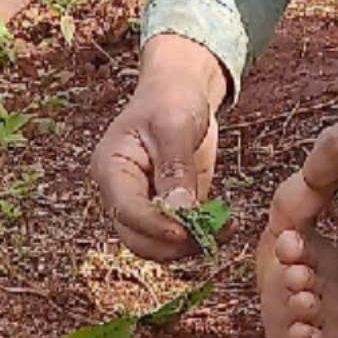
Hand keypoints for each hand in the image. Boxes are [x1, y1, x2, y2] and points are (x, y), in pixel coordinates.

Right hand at [92, 33, 228, 260]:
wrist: (180, 90)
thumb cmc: (170, 98)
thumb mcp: (173, 125)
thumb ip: (175, 169)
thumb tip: (180, 212)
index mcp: (112, 169)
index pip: (125, 210)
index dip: (153, 226)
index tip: (184, 232)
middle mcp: (122, 192)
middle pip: (136, 238)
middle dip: (170, 244)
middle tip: (208, 236)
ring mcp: (144, 203)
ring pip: (157, 244)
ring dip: (188, 246)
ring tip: (222, 231)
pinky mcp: (169, 208)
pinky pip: (179, 235)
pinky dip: (201, 237)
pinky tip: (225, 227)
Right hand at [257, 175, 337, 337]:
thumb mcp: (327, 255)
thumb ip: (306, 212)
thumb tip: (311, 166)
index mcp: (291, 267)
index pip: (282, 249)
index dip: (286, 246)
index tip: (293, 240)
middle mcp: (287, 299)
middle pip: (281, 285)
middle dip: (289, 275)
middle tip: (299, 270)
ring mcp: (295, 332)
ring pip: (290, 319)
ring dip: (296, 306)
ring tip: (307, 300)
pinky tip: (310, 335)